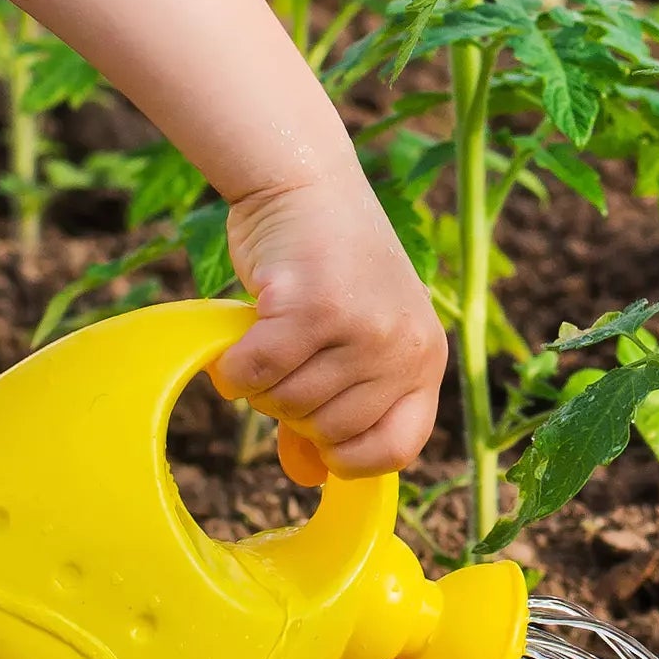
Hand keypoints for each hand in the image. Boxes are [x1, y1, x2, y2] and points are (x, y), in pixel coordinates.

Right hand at [209, 169, 445, 479]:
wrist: (305, 180)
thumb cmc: (327, 263)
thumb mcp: (355, 332)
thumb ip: (340, 404)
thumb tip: (310, 477)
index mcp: (426, 357)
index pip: (400, 447)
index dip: (353, 459)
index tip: (320, 444)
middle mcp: (403, 346)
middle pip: (331, 432)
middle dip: (293, 409)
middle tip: (285, 362)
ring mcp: (361, 327)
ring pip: (287, 405)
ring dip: (261, 386)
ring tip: (266, 341)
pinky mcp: (311, 308)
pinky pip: (255, 375)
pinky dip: (232, 370)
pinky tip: (234, 345)